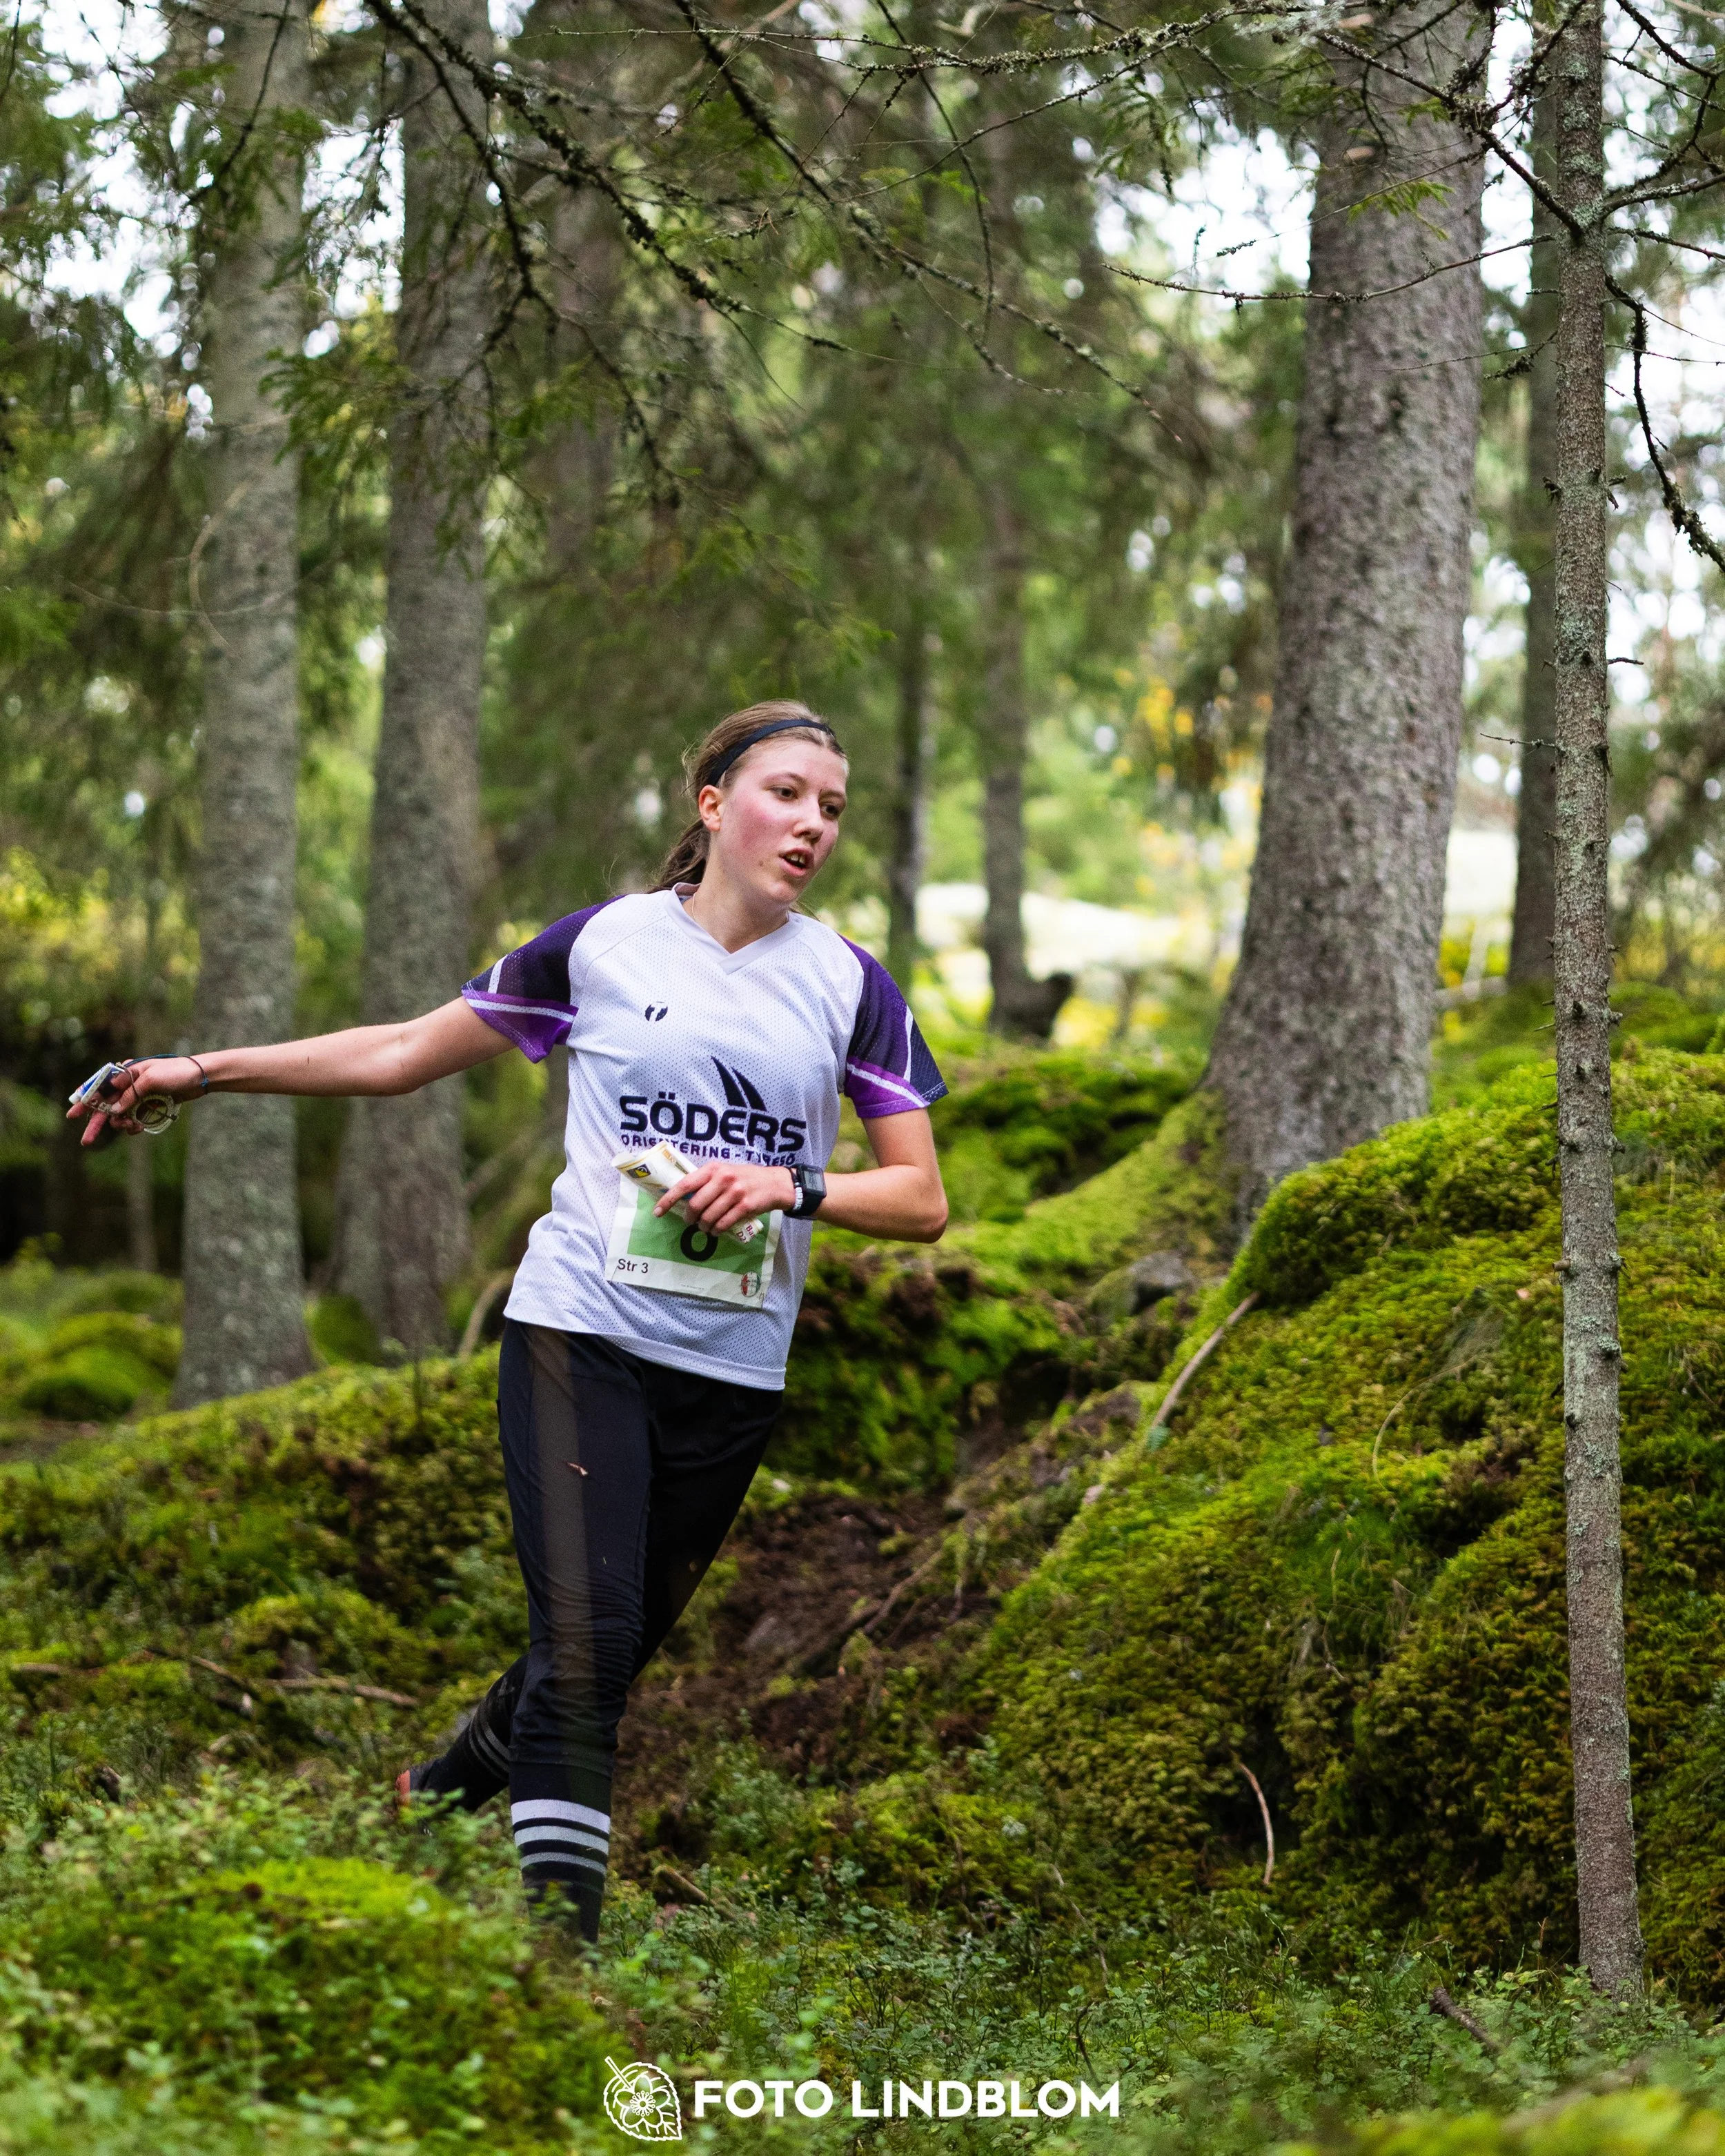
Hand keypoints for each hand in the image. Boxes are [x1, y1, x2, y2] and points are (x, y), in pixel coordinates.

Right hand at [66, 1056, 206, 1147]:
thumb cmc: (175, 1072)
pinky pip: (134, 1120)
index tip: (72, 1114)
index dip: (85, 1100)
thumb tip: (115, 1110)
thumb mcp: (150, 1079)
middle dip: (96, 1123)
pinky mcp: (148, 1107)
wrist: (200, 1077)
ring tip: (132, 1127)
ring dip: (121, 1125)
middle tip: (86, 1141)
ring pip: (120, 1117)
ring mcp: (138, 1098)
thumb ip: (130, 1094)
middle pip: (106, 1106)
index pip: (99, 1087)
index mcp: (125, 1073)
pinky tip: (139, 1128)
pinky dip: (134, 1126)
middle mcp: (128, 1086)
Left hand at [655, 1159, 795, 1235]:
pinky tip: (716, 1230)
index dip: (668, 1199)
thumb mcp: (725, 1172)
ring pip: (708, 1217)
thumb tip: (682, 1198)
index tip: (657, 1211)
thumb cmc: (745, 1178)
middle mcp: (722, 1178)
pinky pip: (723, 1224)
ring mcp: (734, 1192)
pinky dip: (716, 1231)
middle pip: (695, 1205)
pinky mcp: (745, 1206)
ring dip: (704, 1227)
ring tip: (706, 1227)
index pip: (685, 1185)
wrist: (774, 1183)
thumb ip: (706, 1181)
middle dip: (689, 1218)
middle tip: (691, 1222)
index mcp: (713, 1168)